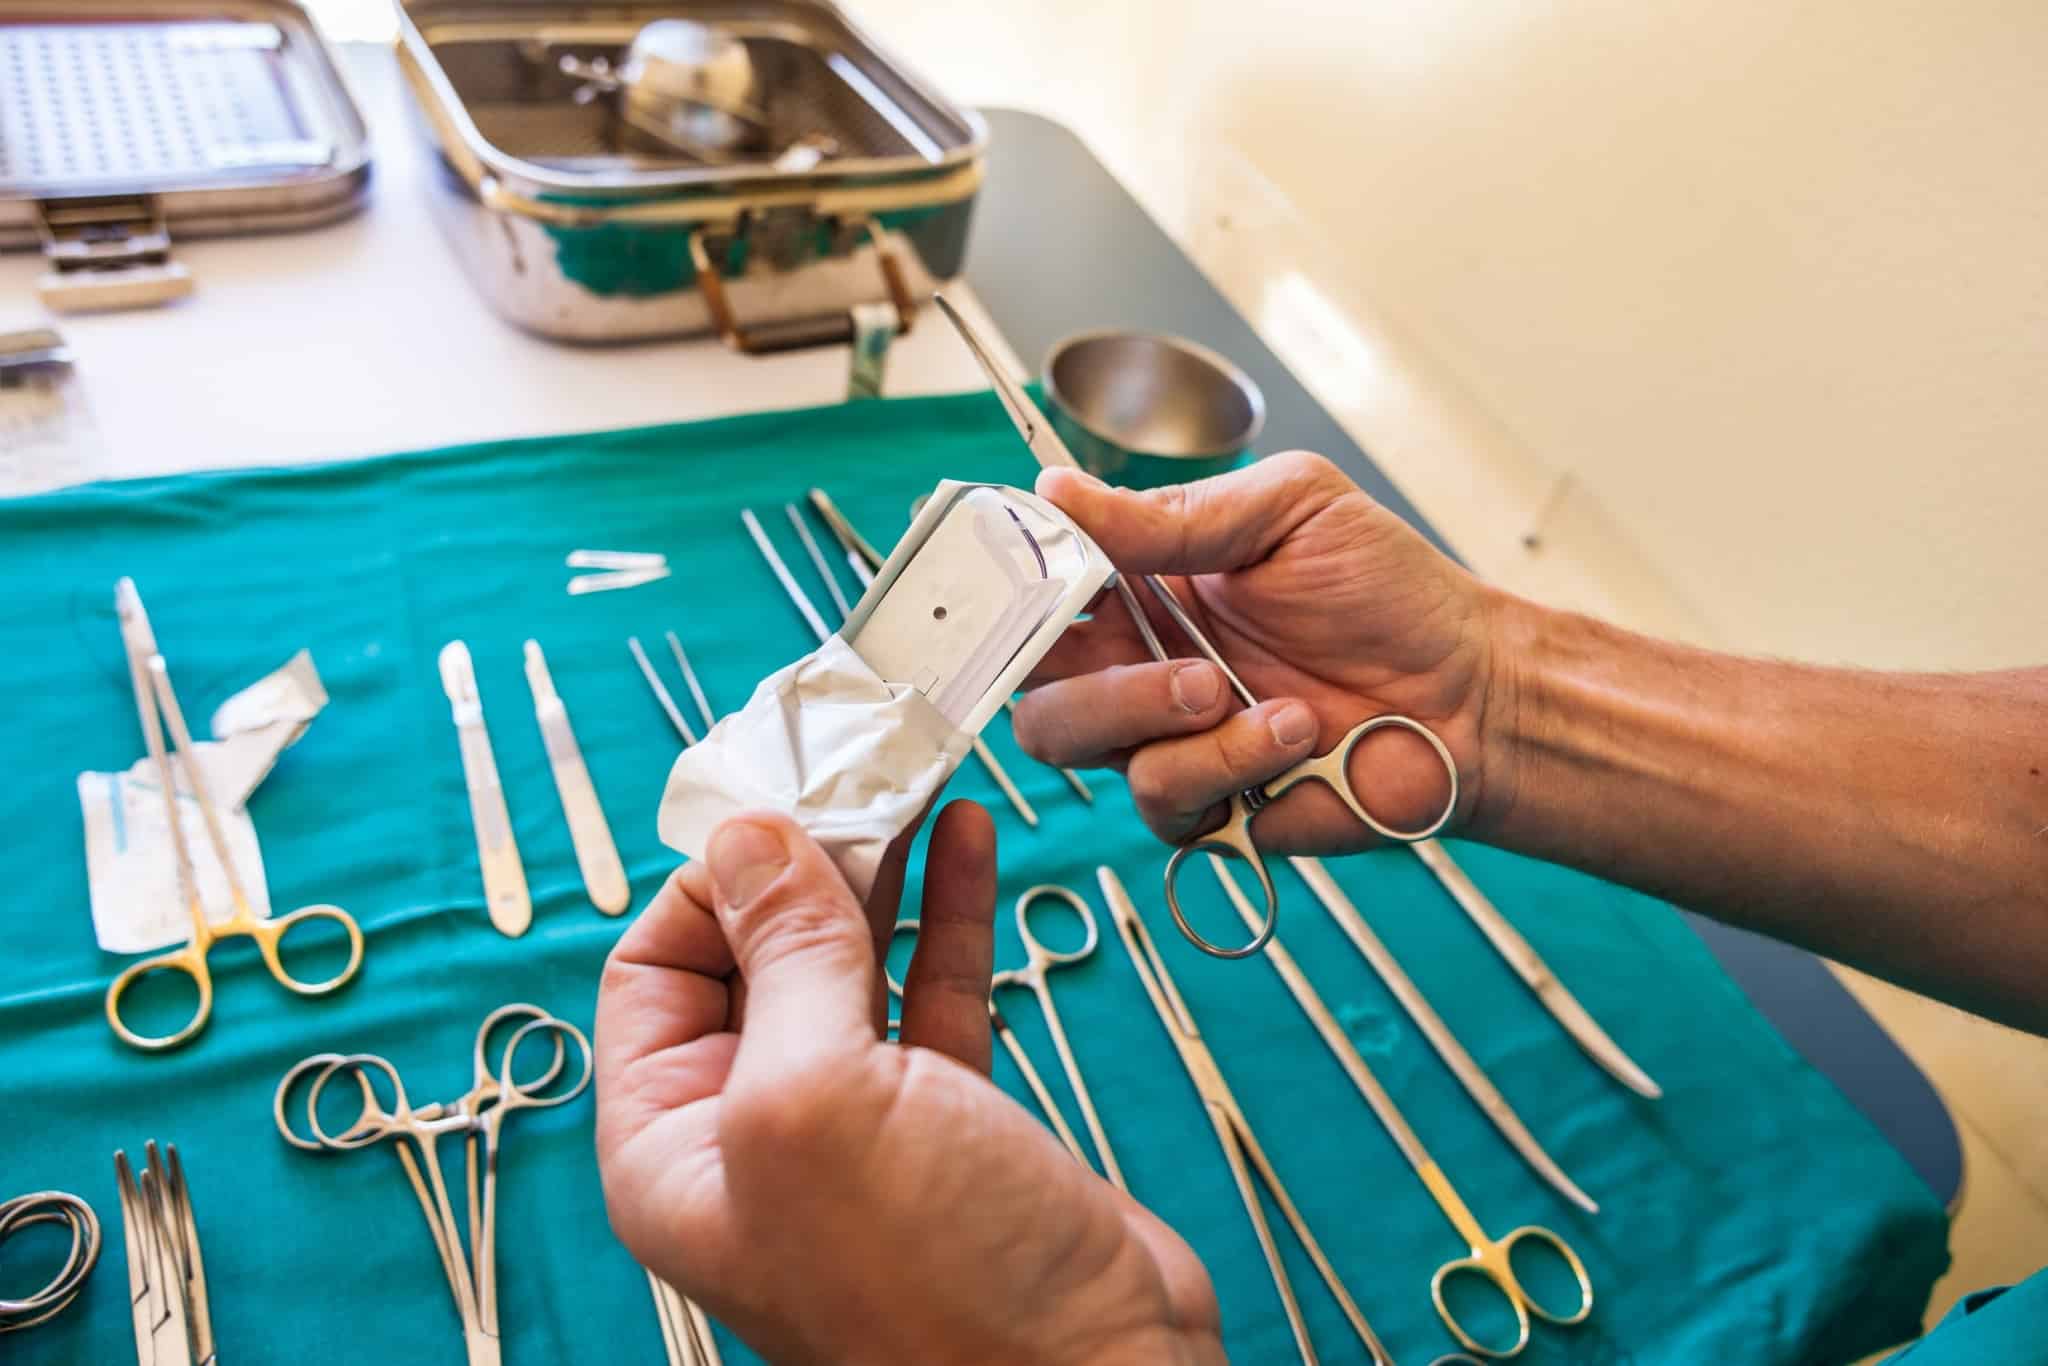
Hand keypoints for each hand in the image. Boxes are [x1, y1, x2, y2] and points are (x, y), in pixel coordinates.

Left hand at [595, 804, 1222, 1365]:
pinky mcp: (951, 1125)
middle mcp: (753, 1135)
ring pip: (854, 967)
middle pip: (757, 957)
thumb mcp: (820, 1099)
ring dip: (884, 872)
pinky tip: (965, 843)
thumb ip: (783, 961)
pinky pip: (933, 996)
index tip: (777, 803)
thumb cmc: (934, 1285)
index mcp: (674, 1147)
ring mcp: (856, 1130)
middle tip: (858, 772)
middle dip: (807, 863)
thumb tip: (745, 838)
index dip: (709, 882)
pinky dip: (949, 916)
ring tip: (915, 781)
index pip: (654, 971)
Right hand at [1013, 452, 1507, 854]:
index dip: (1006, 583)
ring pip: (1067, 738)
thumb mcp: (1289, 510)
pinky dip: (1223, 761)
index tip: (1020, 574)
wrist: (1474, 692)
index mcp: (1145, 583)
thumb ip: (1171, 515)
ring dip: (1148, 712)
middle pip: (1025, 675)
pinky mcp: (1204, 806)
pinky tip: (1290, 731)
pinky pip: (1158, 796)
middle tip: (1155, 650)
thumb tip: (1057, 490)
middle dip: (1061, 661)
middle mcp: (1138, 662)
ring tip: (1231, 691)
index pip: (1035, 585)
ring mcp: (1164, 737)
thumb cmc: (1393, 594)